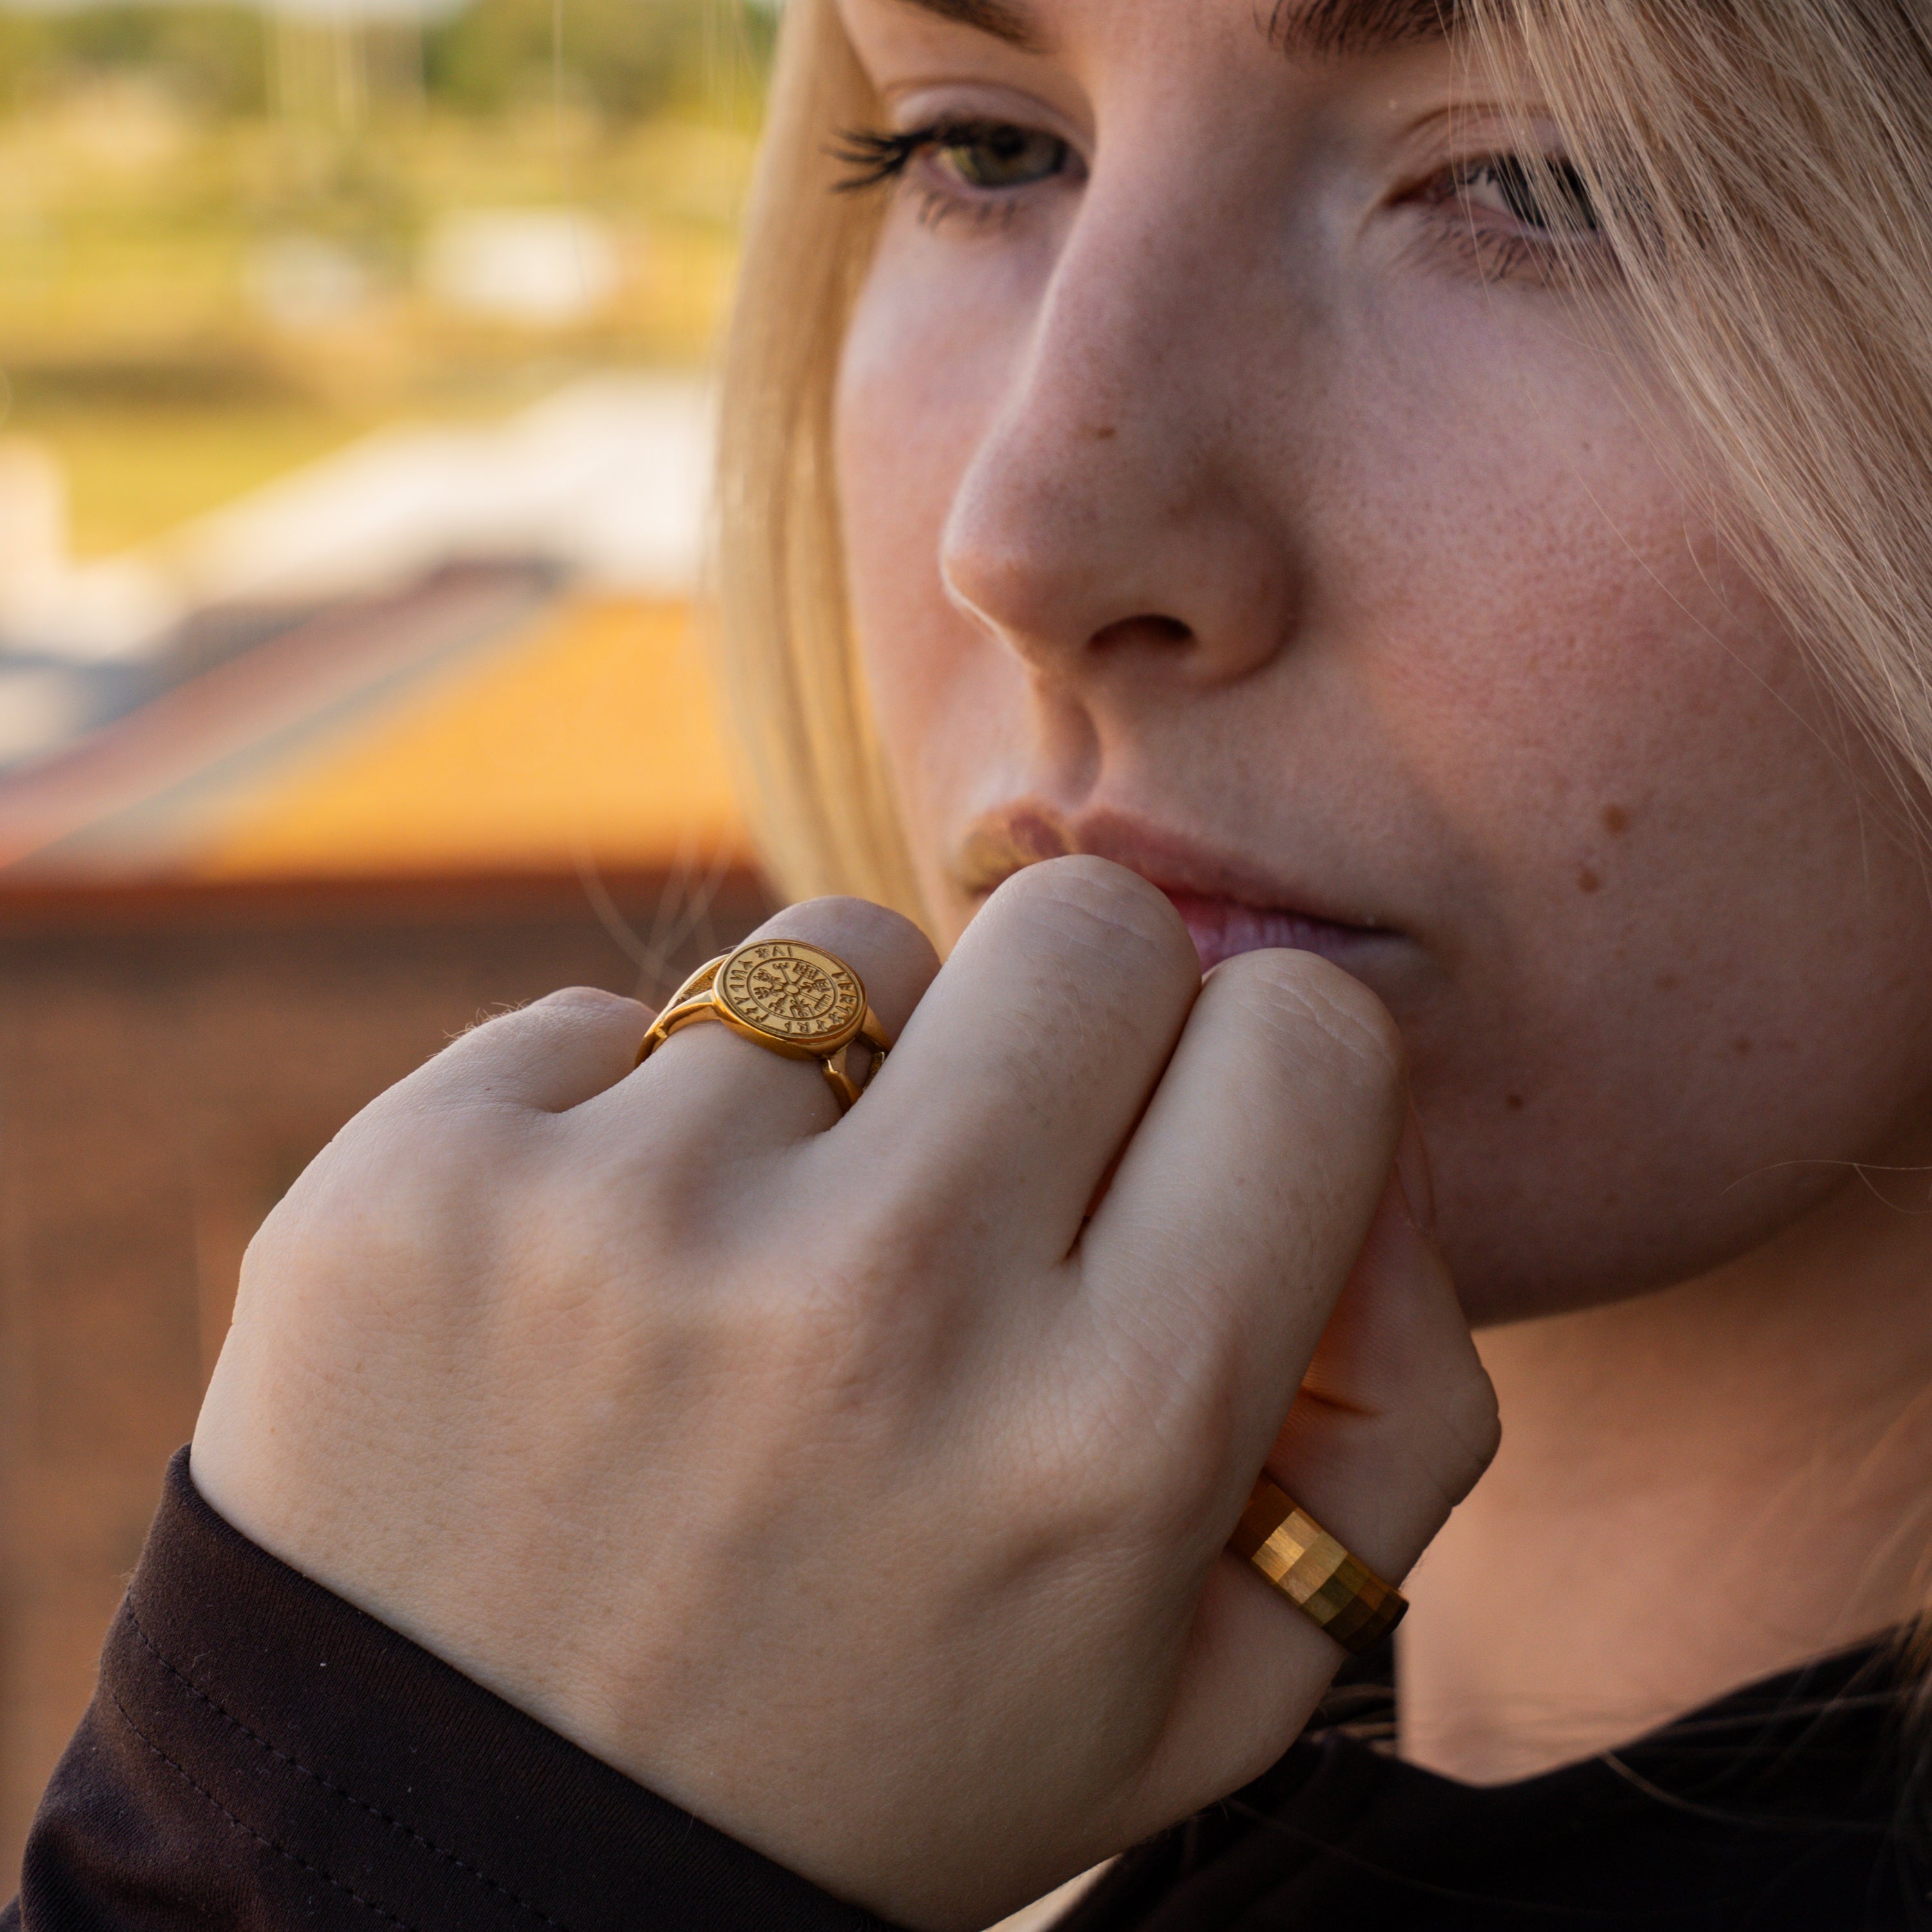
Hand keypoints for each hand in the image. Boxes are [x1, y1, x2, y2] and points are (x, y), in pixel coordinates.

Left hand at [191, 858, 1497, 1931]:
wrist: (441, 1877)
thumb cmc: (860, 1768)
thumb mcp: (1196, 1689)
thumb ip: (1386, 1427)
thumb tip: (1371, 1155)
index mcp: (1113, 1433)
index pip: (1307, 1033)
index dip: (1260, 1070)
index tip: (1180, 1143)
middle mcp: (886, 1296)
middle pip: (1089, 923)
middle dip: (1075, 1021)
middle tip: (992, 1166)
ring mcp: (636, 1218)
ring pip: (846, 950)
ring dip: (843, 1078)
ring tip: (770, 1272)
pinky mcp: (429, 1175)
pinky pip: (617, 1017)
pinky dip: (629, 1127)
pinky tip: (589, 1302)